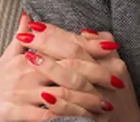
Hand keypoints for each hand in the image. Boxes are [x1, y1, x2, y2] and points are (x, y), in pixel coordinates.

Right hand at [0, 13, 110, 121]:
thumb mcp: (5, 58)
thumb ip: (21, 38)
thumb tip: (28, 14)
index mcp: (26, 55)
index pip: (63, 47)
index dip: (89, 47)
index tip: (112, 47)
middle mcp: (24, 70)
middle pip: (67, 69)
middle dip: (94, 75)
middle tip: (116, 82)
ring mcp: (19, 92)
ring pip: (60, 94)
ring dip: (86, 101)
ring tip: (104, 107)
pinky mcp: (14, 112)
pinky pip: (46, 116)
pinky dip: (66, 117)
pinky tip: (81, 121)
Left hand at [17, 23, 139, 121]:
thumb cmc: (114, 91)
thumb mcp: (112, 65)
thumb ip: (98, 46)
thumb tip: (82, 31)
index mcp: (111, 61)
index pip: (78, 43)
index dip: (55, 33)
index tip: (34, 26)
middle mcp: (108, 77)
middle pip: (74, 56)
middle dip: (47, 45)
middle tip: (25, 38)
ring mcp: (101, 99)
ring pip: (75, 80)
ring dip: (51, 68)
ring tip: (29, 59)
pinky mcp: (94, 118)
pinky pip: (76, 110)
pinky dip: (60, 103)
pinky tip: (44, 96)